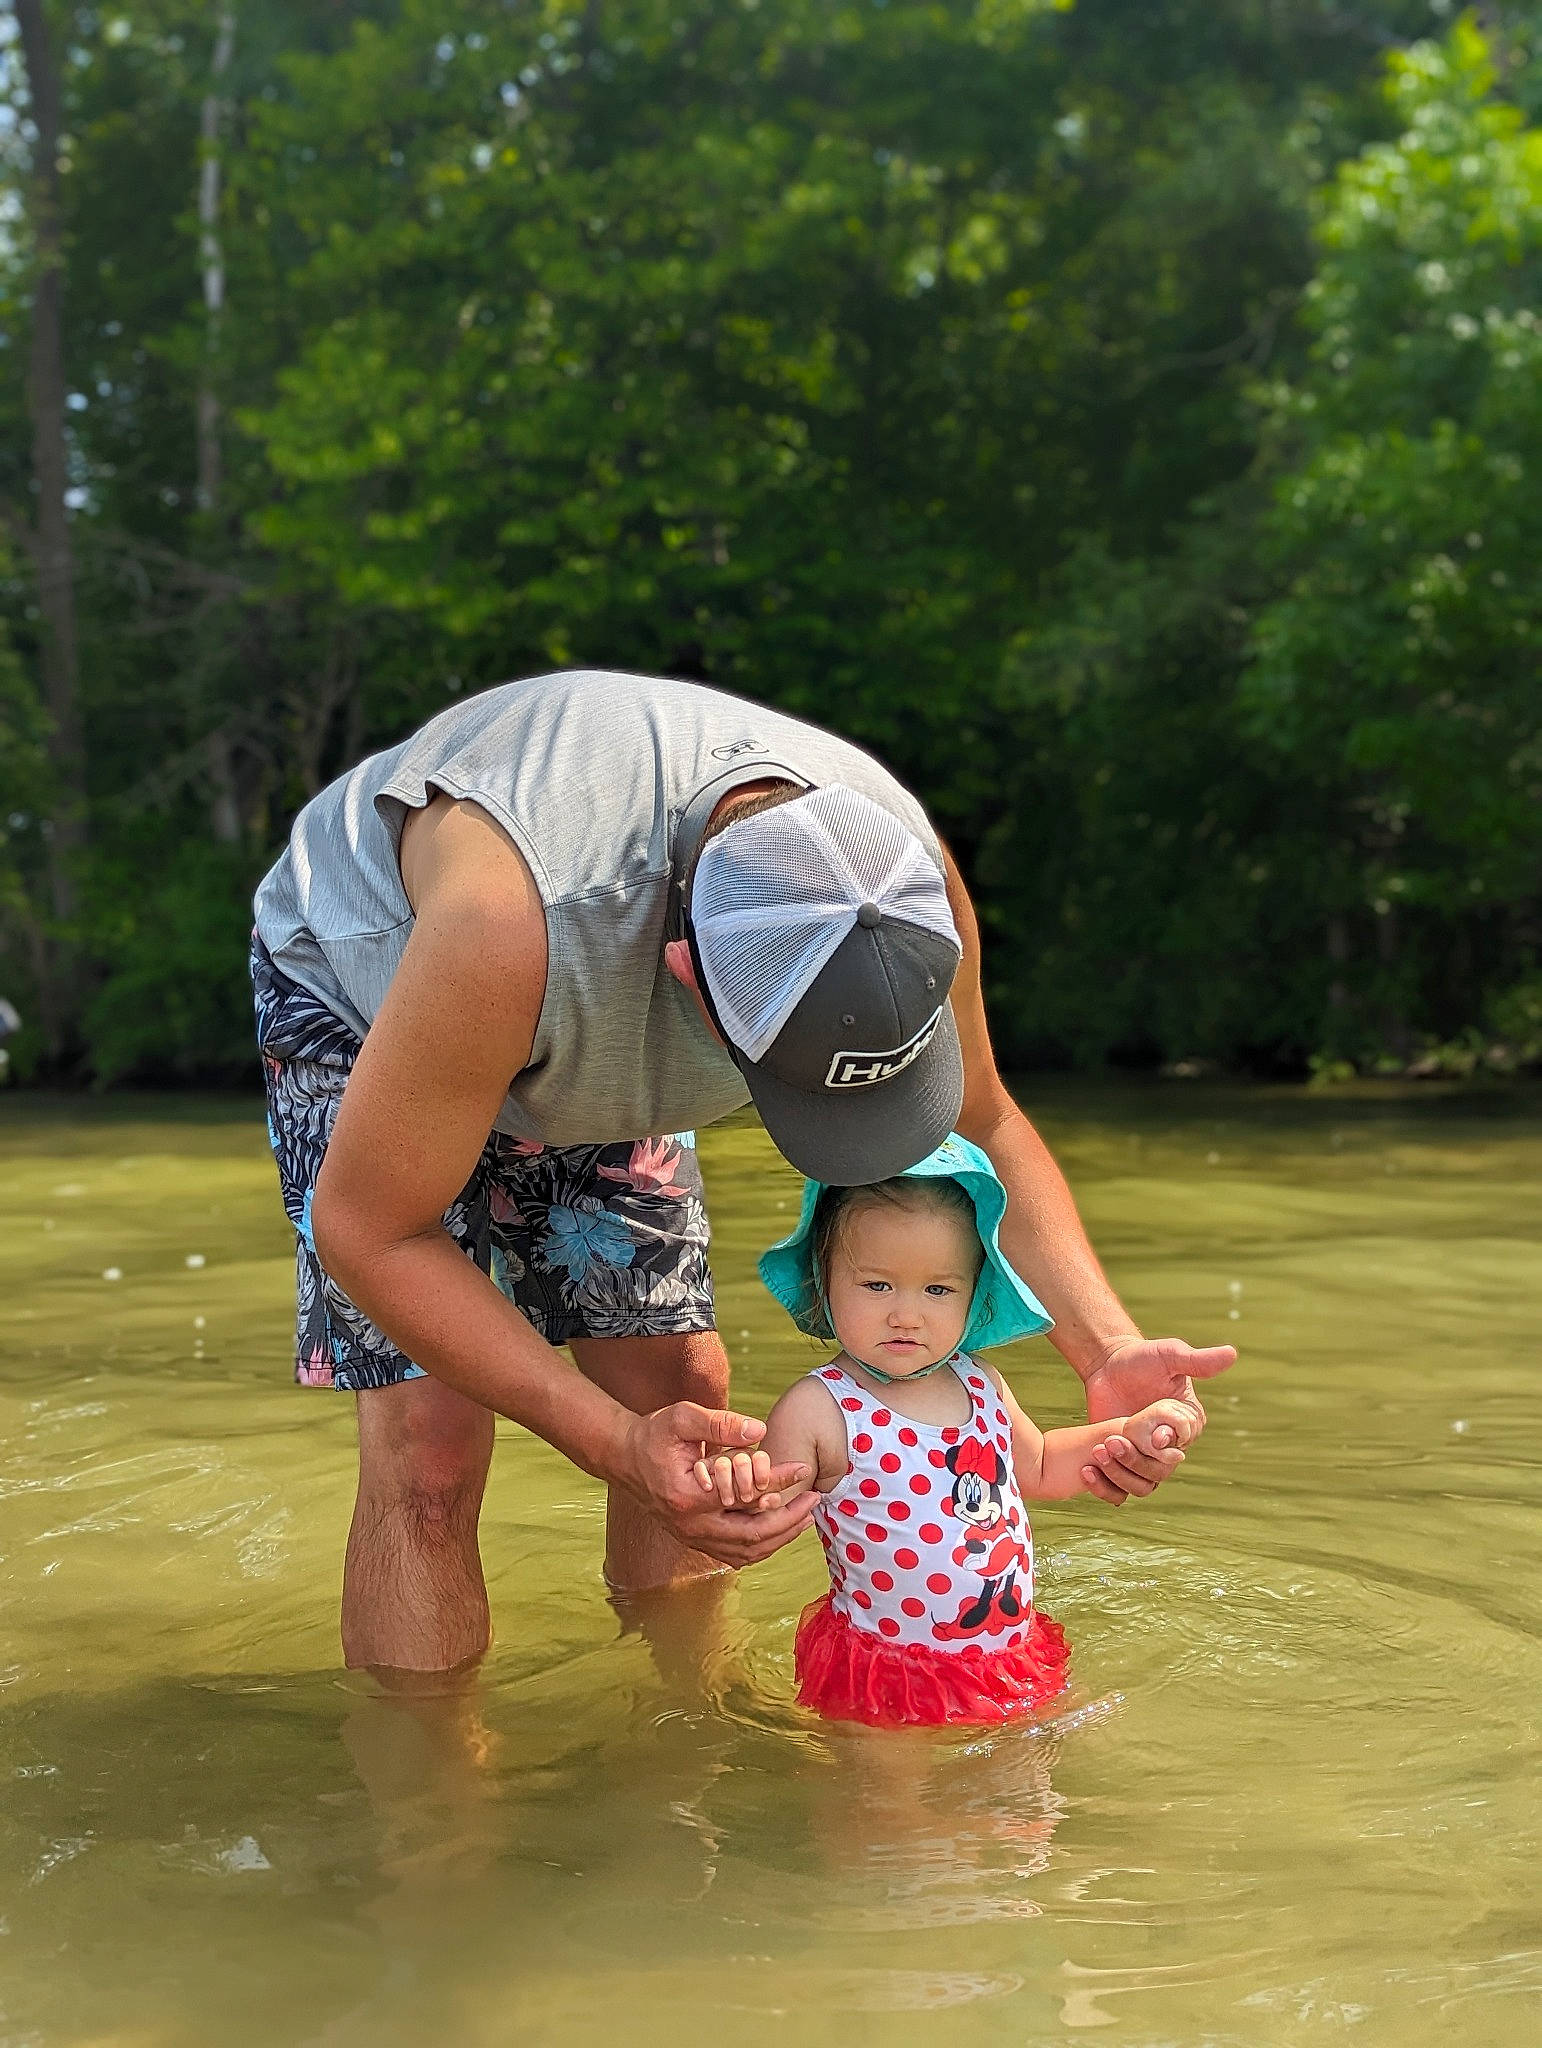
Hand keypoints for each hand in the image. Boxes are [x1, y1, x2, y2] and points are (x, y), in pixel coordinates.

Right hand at [617, 1401, 816, 1566]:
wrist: (623, 1456)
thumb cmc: (653, 1434)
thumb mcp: (682, 1417)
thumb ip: (720, 1423)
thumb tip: (760, 1430)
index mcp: (688, 1497)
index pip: (745, 1497)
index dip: (779, 1483)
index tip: (803, 1468)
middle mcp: (690, 1525)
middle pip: (751, 1537)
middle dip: (788, 1521)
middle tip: (814, 1500)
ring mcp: (690, 1536)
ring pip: (744, 1552)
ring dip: (778, 1538)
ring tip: (803, 1517)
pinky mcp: (692, 1538)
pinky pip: (733, 1553)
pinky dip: (760, 1545)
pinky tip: (778, 1528)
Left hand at [1080, 1335, 1235, 1504]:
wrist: (1107, 1365)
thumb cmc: (1142, 1358)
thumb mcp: (1170, 1355)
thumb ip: (1197, 1361)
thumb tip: (1232, 1354)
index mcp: (1187, 1424)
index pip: (1185, 1442)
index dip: (1170, 1442)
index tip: (1153, 1435)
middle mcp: (1169, 1446)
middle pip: (1162, 1470)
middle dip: (1137, 1460)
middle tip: (1113, 1441)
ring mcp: (1145, 1458)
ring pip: (1142, 1485)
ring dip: (1120, 1473)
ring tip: (1099, 1450)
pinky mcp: (1121, 1464)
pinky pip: (1118, 1490)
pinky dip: (1104, 1487)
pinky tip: (1086, 1470)